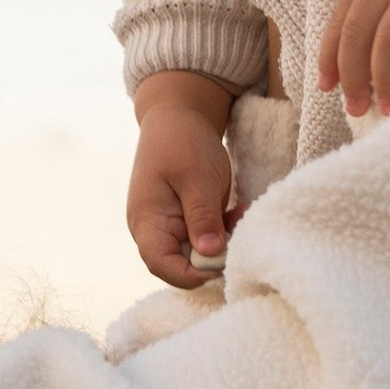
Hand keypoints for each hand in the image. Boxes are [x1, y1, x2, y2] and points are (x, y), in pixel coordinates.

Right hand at [128, 74, 239, 288]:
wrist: (179, 114)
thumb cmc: (183, 142)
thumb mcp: (198, 178)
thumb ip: (202, 217)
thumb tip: (208, 255)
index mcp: (147, 222)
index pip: (162, 266)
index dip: (192, 274)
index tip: (223, 262)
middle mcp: (154, 230)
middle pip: (181, 265)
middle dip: (214, 257)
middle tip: (240, 235)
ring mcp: (170, 226)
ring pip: (198, 253)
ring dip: (223, 243)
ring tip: (242, 216)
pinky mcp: (186, 220)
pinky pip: (205, 239)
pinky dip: (224, 231)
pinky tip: (239, 212)